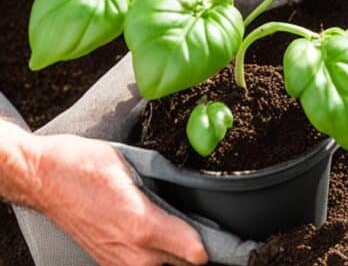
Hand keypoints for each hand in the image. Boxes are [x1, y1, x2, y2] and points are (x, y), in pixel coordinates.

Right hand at [26, 134, 207, 265]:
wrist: (43, 176)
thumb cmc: (83, 166)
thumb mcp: (138, 167)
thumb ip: (171, 188)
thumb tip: (197, 196)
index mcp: (144, 228)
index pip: (198, 253)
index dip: (218, 242)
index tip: (230, 235)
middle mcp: (132, 254)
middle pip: (185, 262)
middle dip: (198, 244)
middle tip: (205, 223)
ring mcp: (119, 262)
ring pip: (165, 265)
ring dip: (176, 250)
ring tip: (179, 225)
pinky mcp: (108, 263)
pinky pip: (144, 265)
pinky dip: (156, 253)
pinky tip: (157, 232)